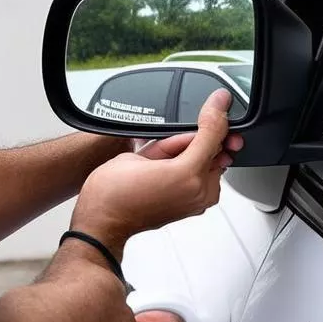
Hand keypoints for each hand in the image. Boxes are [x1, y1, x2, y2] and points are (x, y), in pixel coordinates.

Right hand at [70, 90, 243, 252]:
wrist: (103, 221)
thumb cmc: (113, 192)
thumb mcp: (142, 154)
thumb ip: (175, 141)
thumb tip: (195, 133)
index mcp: (187, 174)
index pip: (214, 134)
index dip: (216, 113)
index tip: (219, 99)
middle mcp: (198, 190)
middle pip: (215, 149)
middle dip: (202, 137)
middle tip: (176, 139)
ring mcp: (198, 202)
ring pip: (210, 163)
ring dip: (195, 154)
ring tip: (163, 160)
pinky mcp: (194, 208)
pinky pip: (203, 178)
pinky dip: (192, 168)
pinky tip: (168, 169)